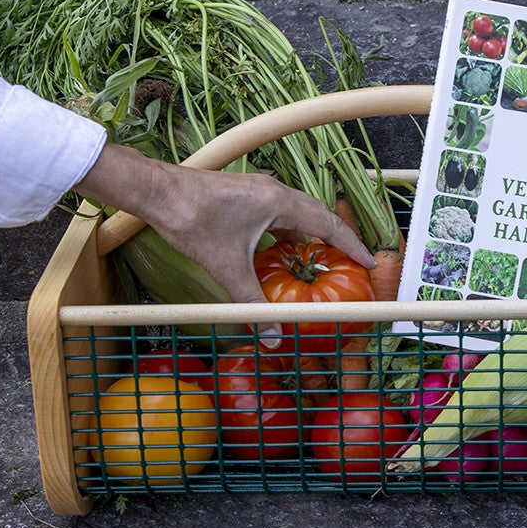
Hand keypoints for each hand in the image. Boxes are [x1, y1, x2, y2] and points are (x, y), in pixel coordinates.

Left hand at [74, 143, 376, 339]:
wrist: (157, 192)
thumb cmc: (193, 222)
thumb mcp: (227, 268)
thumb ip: (253, 303)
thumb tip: (273, 337)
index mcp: (280, 203)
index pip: (328, 224)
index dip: (351, 245)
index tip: (369, 262)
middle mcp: (275, 191)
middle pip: (317, 215)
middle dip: (334, 240)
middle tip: (346, 264)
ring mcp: (259, 190)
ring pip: (296, 213)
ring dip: (308, 236)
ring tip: (315, 261)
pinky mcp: (244, 194)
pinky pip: (277, 213)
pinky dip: (286, 232)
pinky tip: (277, 252)